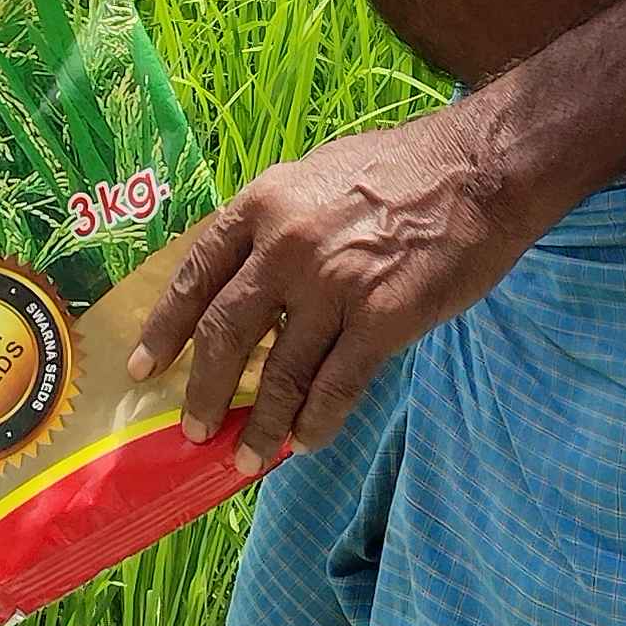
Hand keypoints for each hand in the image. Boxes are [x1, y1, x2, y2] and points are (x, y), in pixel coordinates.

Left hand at [129, 108, 533, 472]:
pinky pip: (335, 387)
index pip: (196, 273)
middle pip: (225, 333)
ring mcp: (334, 286)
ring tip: (246, 457)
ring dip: (259, 424)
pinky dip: (315, 423)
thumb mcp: (315, 175)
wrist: (480, 170)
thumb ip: (275, 223)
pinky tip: (304, 442)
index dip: (165, 327)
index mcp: (263, 205)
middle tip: (192, 428)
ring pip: (280, 374)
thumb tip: (244, 278)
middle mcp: (286, 247)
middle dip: (202, 390)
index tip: (145, 366)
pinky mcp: (382, 320)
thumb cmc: (403, 168)